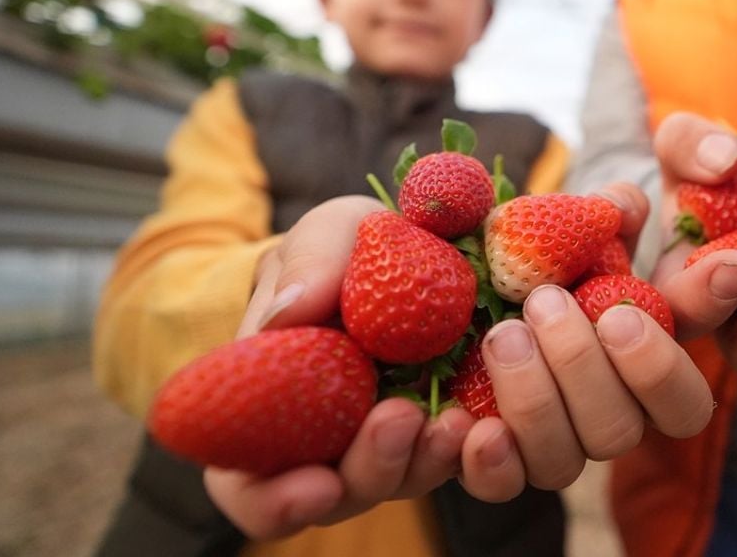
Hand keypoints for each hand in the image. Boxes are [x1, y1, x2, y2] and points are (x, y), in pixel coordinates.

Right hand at [205, 196, 519, 538]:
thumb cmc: (348, 250)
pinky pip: (459, 462)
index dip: (275, 501)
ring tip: (451, 420)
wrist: (417, 246)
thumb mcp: (330, 235)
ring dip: (424, 462)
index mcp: (271, 409)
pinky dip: (470, 452)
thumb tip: (288, 313)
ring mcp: (392, 439)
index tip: (317, 483)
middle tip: (398, 418)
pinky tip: (484, 424)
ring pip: (402, 483)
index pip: (252, 487)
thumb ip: (309, 263)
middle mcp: (329, 441)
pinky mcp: (449, 428)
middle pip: (338, 496)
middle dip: (370, 470)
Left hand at [480, 182, 714, 490]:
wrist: (484, 296)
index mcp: (652, 358)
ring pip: (570, 458)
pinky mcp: (503, 464)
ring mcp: (562, 445)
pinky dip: (492, 462)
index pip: (704, 343)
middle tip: (548, 301)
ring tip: (505, 335)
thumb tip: (621, 206)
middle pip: (630, 426)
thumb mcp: (580, 226)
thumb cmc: (547, 258)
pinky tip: (472, 424)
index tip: (730, 264)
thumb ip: (608, 212)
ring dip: (538, 399)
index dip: (716, 313)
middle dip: (587, 364)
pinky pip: (505, 486)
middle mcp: (617, 414)